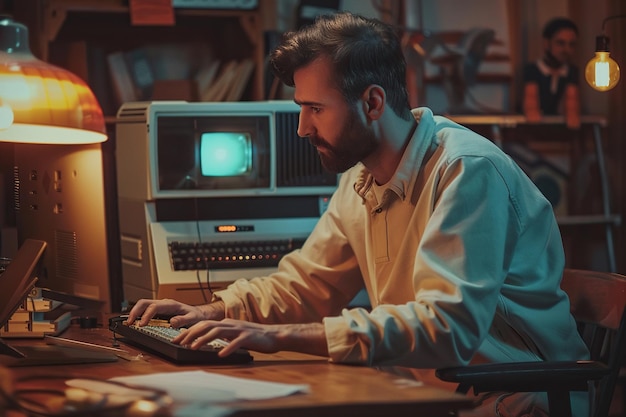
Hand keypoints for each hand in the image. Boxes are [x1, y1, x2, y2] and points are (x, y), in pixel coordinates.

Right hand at [127, 299, 223, 327]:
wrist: (199, 314)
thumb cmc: (196, 316)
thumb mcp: (193, 319)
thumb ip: (183, 320)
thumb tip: (172, 322)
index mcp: (170, 304)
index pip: (154, 306)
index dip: (146, 315)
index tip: (142, 325)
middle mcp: (163, 303)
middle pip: (144, 302)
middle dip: (134, 311)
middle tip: (129, 323)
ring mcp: (160, 307)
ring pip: (143, 305)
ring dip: (134, 313)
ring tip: (128, 323)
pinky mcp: (158, 311)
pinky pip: (145, 310)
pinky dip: (138, 315)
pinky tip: (135, 322)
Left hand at [172, 319, 328, 357]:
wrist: (274, 335)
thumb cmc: (254, 337)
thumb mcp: (235, 333)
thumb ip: (222, 334)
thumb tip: (207, 338)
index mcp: (226, 323)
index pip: (204, 324)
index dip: (190, 330)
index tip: (178, 338)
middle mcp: (231, 324)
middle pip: (207, 325)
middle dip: (191, 333)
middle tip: (180, 342)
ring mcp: (240, 330)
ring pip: (218, 332)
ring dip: (204, 339)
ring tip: (194, 347)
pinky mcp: (249, 337)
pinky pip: (237, 342)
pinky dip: (228, 347)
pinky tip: (220, 354)